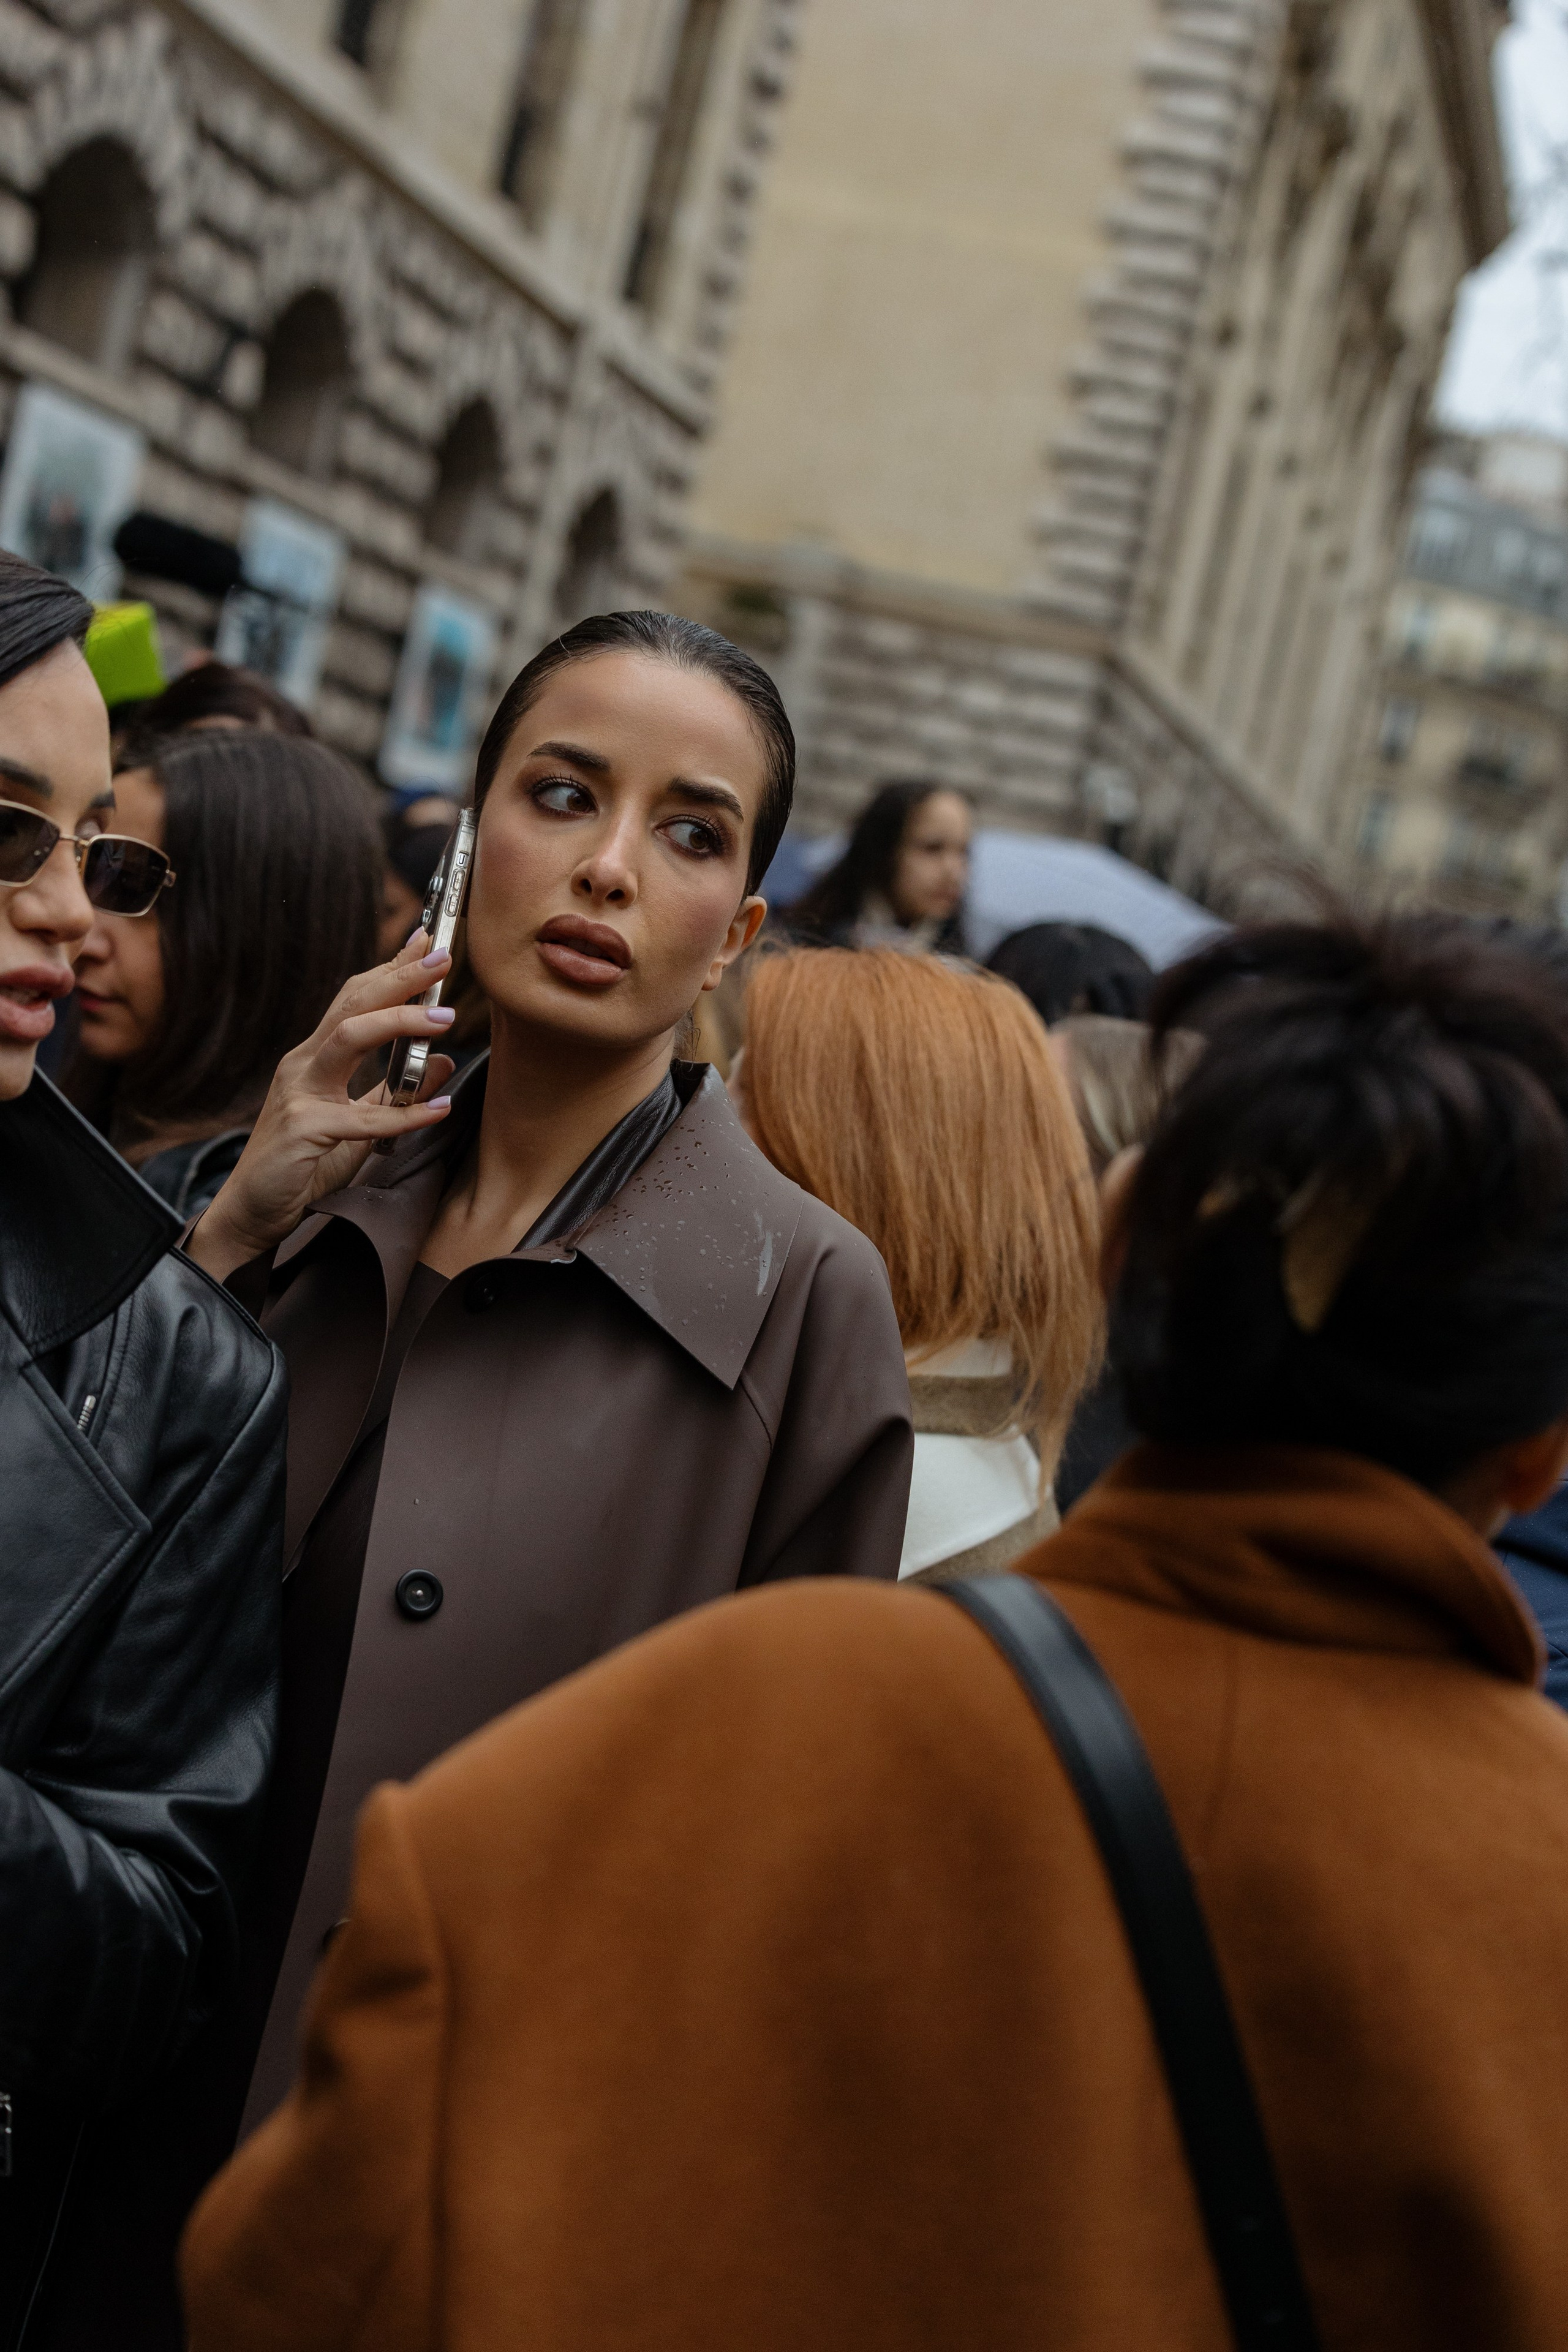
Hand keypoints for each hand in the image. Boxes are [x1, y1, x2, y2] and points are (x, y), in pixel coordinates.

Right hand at [187, 932, 457, 1281]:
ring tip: (446, 1017)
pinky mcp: (303, 1131)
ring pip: (348, 1038)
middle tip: (442, 956)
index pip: (353, 1000)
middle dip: (398, 976)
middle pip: (352, 1005)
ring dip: (400, 1023)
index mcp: (314, 1058)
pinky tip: (439, 1110)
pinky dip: (404, 1113)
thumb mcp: (360, 1123)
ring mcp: (299, 1094)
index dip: (389, 968)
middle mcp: (303, 1065)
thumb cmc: (301, 1166)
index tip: (425, 941)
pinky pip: (361, 1117)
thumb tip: (440, 1060)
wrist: (250, 1214)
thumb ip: (393, 1091)